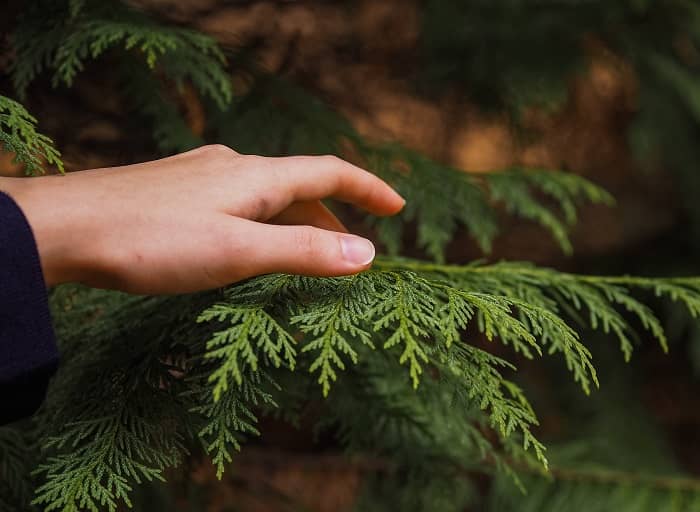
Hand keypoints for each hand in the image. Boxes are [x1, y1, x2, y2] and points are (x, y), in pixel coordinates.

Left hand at [0, 145, 404, 293]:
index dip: (369, 188)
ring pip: (265, 195)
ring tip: (304, 252)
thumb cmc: (151, 240)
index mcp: (256, 176)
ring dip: (295, 221)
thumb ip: (304, 252)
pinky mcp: (176, 192)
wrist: (65, 228)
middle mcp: (232, 168)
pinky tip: (245, 244)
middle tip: (351, 249)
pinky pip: (236, 202)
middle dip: (333, 215)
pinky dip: (261, 222)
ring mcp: (201, 178)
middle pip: (299, 185)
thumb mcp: (239, 253)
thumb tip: (367, 254)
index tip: (398, 207)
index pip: (331, 171)